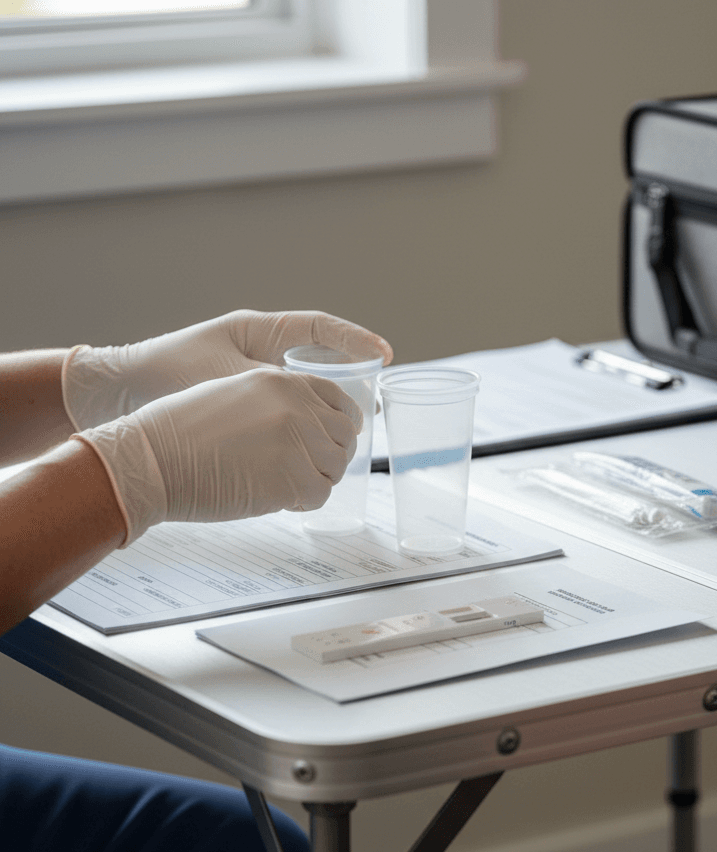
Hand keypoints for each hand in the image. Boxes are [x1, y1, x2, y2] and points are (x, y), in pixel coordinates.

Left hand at [62, 309, 391, 429]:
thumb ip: (271, 387)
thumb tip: (315, 411)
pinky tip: (310, 444)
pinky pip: (283, 408)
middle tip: (369, 402)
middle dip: (347, 377)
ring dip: (325, 405)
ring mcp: (250, 375)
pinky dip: (300, 423)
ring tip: (345, 429)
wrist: (119, 394)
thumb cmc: (167, 375)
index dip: (355, 340)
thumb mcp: (227, 376)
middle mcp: (257, 350)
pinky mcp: (240, 400)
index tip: (384, 357)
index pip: (318, 328)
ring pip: (303, 387)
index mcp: (257, 332)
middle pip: (317, 359)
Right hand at [74, 368, 360, 544]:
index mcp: (284, 382)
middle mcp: (297, 407)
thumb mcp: (234, 393)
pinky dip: (303, 502)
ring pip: (335, 468)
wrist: (151, 459)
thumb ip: (276, 402)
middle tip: (307, 470)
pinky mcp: (291, 479)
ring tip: (284, 484)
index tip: (332, 440)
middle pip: (345, 436)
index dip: (340, 425)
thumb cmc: (180, 432)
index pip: (340, 401)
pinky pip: (319, 495)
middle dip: (331, 455)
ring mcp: (297, 442)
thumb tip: (311, 423)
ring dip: (316, 480)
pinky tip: (278, 499)